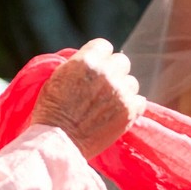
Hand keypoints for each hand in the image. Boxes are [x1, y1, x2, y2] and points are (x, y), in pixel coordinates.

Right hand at [30, 38, 144, 158]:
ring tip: (109, 105)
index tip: (97, 70)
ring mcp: (120, 92)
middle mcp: (106, 72)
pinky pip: (140, 102)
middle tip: (105, 88)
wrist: (58, 142)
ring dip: (123, 91)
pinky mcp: (129, 111)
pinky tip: (117, 115)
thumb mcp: (57, 78)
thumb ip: (77, 66)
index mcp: (86, 60)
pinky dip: (131, 107)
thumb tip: (91, 62)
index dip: (100, 58)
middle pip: (122, 62)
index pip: (104, 46)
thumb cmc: (50, 113)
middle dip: (115, 73)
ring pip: (132, 83)